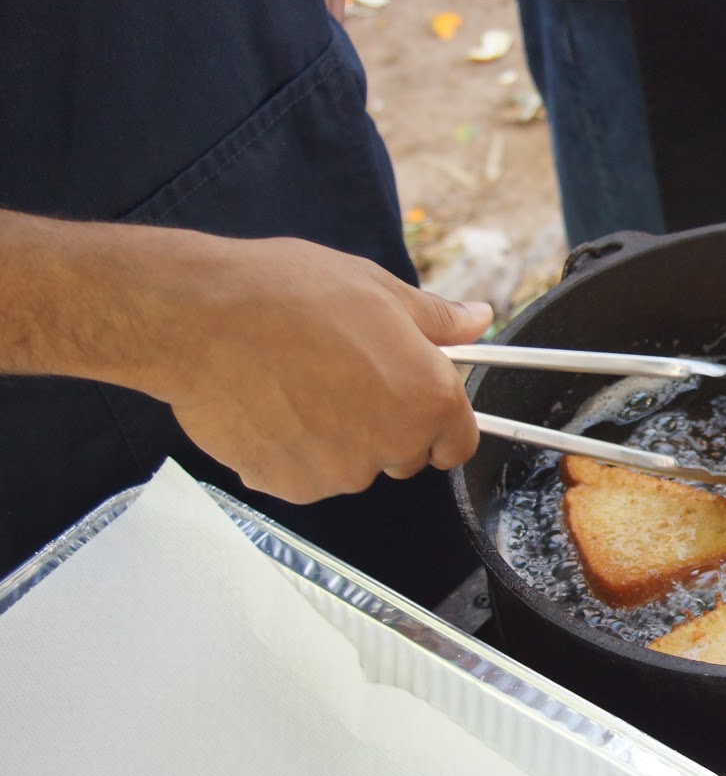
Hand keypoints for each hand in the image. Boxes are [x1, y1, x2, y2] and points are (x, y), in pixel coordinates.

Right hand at [157, 236, 491, 503]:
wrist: (199, 319)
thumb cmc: (288, 295)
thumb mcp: (378, 289)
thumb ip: (437, 319)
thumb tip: (477, 320)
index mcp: (428, 398)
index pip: (459, 441)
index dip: (439, 421)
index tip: (413, 399)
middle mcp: (392, 444)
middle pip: (405, 455)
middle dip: (385, 424)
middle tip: (343, 374)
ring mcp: (340, 473)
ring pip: (352, 465)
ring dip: (335, 438)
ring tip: (297, 382)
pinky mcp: (289, 486)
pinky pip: (305, 475)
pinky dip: (292, 451)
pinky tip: (269, 405)